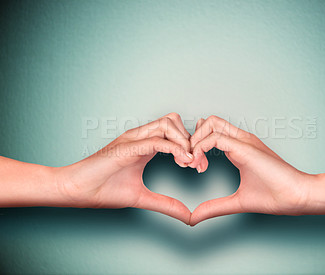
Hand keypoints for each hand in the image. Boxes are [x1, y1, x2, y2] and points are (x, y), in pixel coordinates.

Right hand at [55, 113, 193, 223]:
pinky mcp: (126, 147)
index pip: (175, 133)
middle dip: (191, 140)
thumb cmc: (103, 189)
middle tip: (197, 163)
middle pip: (174, 122)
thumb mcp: (142, 198)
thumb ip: (166, 204)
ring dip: (183, 141)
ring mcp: (133, 139)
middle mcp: (140, 137)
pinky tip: (182, 162)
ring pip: (167, 124)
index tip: (199, 166)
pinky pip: (156, 140)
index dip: (191, 146)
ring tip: (188, 162)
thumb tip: (188, 216)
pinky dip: (174, 148)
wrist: (75, 190)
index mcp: (145, 145)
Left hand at [188, 116, 314, 225]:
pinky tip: (200, 166)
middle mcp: (240, 140)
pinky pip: (215, 137)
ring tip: (194, 164)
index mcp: (239, 148)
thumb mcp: (236, 202)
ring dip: (195, 141)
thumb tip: (193, 218)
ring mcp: (243, 141)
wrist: (296, 196)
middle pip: (207, 122)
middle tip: (190, 163)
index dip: (196, 146)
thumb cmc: (274, 196)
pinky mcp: (245, 147)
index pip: (211, 132)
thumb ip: (214, 207)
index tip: (194, 168)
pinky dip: (201, 148)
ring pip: (209, 123)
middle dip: (192, 139)